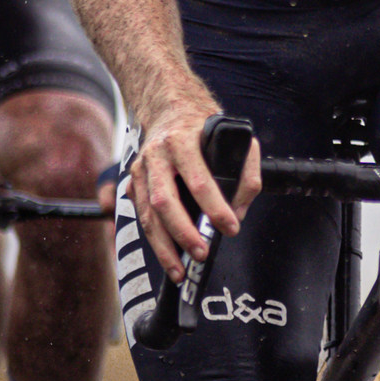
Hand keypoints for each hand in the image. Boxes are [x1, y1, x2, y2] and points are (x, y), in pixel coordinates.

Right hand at [127, 95, 262, 278]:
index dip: (215, 207)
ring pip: (147, 214)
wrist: (170, 110)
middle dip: (183, 232)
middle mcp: (156, 155)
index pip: (199, 179)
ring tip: (179, 270)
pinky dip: (153, 240)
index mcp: (183, 141)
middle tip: (201, 253)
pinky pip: (140, 216)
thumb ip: (246, 176)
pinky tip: (167, 257)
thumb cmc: (207, 130)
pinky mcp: (133, 182)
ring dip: (163, 246)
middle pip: (164, 201)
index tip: (230, 227)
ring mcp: (140, 169)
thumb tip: (237, 212)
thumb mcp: (237, 141)